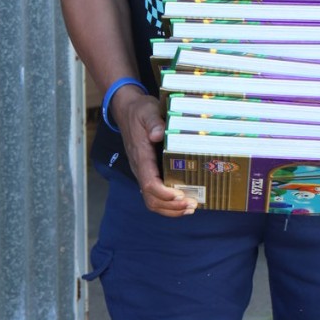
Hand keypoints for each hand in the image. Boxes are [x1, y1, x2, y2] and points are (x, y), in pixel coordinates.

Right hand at [111, 87, 198, 216]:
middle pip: (151, 198)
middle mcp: (140, 168)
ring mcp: (143, 171)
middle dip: (171, 207)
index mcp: (141, 156)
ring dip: (171, 209)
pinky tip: (183, 201)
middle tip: (192, 205)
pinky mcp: (148, 171)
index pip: (149, 183)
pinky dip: (168, 203)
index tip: (180, 195)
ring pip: (152, 200)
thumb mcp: (148, 111)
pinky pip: (155, 193)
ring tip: (191, 207)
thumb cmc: (140, 111)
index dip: (164, 194)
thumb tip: (157, 134)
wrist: (127, 110)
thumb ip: (154, 122)